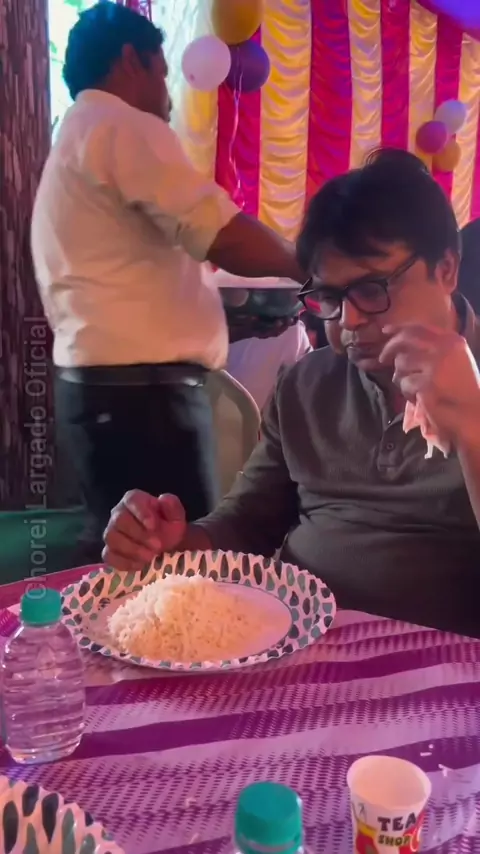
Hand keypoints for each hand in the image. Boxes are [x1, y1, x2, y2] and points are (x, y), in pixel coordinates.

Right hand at [102, 491, 185, 571]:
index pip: (132, 500)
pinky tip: (140, 565)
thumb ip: (172, 506)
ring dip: (132, 549)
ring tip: (150, 556)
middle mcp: (118, 513)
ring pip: (112, 538)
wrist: (166, 546)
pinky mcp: (109, 551)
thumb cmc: (168, 527)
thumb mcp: (176, 516)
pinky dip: (124, 562)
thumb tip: (163, 499)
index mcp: (135, 500)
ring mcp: (111, 532)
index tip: (153, 526)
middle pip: (120, 520)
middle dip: (139, 534)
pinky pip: (109, 556)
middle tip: (157, 545)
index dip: (141, 512)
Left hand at [379, 324, 479, 446]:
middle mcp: (444, 348)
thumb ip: (432, 348)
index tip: (385, 331)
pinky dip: (407, 394)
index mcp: (451, 340)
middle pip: (405, 340)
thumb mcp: (453, 360)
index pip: (418, 328)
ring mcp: (435, 366)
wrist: (473, 414)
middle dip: (389, 348)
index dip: (398, 329)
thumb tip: (399, 339)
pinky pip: (404, 384)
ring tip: (416, 388)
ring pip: (401, 364)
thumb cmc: (462, 390)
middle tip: (383, 359)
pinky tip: (420, 400)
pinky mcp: (427, 384)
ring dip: (402, 377)